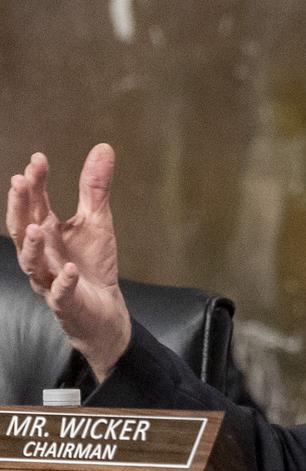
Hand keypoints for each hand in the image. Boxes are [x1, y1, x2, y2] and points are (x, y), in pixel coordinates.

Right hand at [6, 143, 130, 380]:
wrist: (103, 308)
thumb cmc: (92, 263)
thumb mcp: (97, 221)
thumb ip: (95, 189)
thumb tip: (103, 147)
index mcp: (47, 232)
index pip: (35, 203)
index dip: (34, 183)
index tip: (38, 159)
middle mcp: (41, 254)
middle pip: (23, 228)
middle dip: (20, 206)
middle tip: (20, 181)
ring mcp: (49, 278)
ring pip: (32, 262)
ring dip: (33, 244)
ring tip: (36, 224)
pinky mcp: (65, 302)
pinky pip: (61, 292)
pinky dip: (64, 282)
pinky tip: (70, 270)